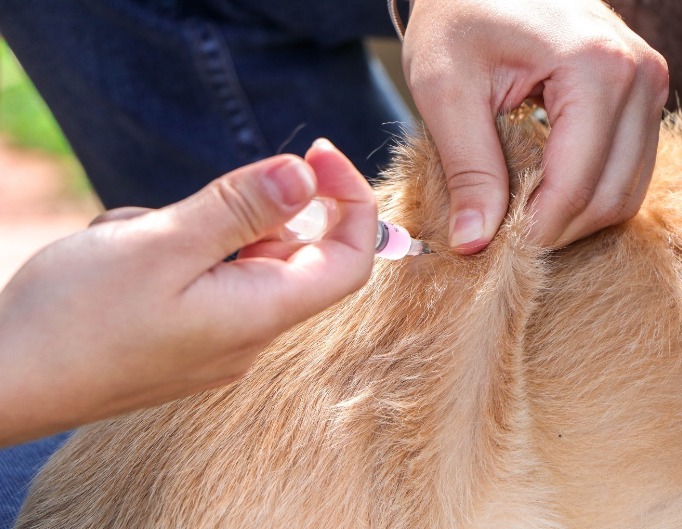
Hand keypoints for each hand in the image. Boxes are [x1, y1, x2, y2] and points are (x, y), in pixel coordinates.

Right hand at [0, 139, 375, 445]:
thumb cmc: (74, 318)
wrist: (4, 383)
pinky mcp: (187, 336)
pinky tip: (125, 251)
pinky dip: (177, 248)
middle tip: (193, 202)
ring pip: (241, 257)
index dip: (350, 201)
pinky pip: (206, 276)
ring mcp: (218, 339)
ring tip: (136, 236)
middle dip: (254, 209)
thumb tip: (306, 176)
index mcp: (261, 313)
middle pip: (294, 253)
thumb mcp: (161, 245)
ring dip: (200, 227)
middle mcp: (250, 333)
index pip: (350, 259)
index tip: (318, 153)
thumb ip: (241, 208)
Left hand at [403, 0, 667, 251]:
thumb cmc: (458, 15)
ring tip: (519, 216)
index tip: (491, 250)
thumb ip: (467, 168)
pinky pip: (628, 169)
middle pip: (611, 196)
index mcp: (595, 67)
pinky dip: (587, 193)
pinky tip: (542, 190)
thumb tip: (475, 244)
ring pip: (626, 191)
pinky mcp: (643, 93)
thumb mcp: (446, 89)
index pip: (576, 184)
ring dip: (574, 217)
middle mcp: (639, 75)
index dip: (534, 231)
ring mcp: (649, 83)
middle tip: (502, 239)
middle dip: (555, 230)